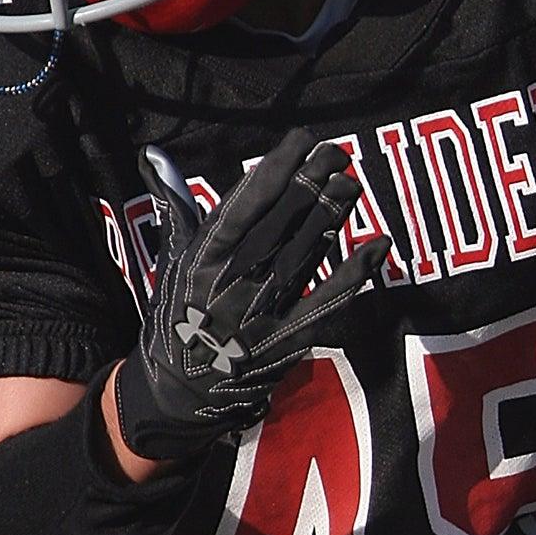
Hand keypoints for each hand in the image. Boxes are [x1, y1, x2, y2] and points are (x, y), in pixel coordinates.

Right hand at [114, 128, 389, 461]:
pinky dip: (355, 274)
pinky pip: (327, 301)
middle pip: (280, 224)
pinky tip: (379, 245)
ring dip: (331, 217)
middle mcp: (232, 283)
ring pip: (304, 254)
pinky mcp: (286, 340)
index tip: (302, 140)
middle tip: (338, 153)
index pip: (244, 204)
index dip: (276, 169)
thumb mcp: (172, 260)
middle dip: (311, 185)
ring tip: (352, 184)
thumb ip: (175, 205)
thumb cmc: (176, 316)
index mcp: (202, 259)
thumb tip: (156, 155)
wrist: (177, 393)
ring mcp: (261, 313)